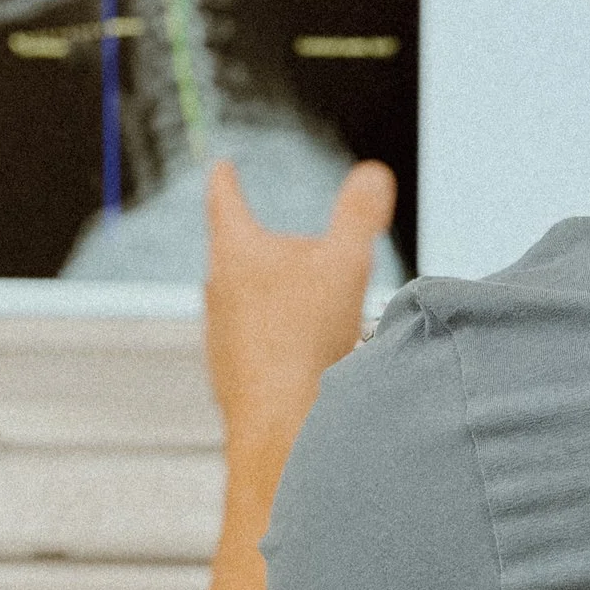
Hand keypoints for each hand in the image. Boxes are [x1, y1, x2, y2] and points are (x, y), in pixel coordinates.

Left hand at [202, 155, 397, 456]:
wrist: (279, 423)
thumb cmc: (306, 340)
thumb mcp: (346, 263)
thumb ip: (359, 214)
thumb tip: (373, 175)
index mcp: (236, 251)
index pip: (225, 199)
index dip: (226, 179)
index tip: (221, 166)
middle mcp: (216, 290)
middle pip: (241, 253)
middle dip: (270, 249)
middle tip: (303, 253)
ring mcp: (218, 334)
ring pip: (247, 302)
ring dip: (278, 299)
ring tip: (316, 313)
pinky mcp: (229, 373)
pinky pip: (255, 344)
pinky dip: (280, 340)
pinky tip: (310, 357)